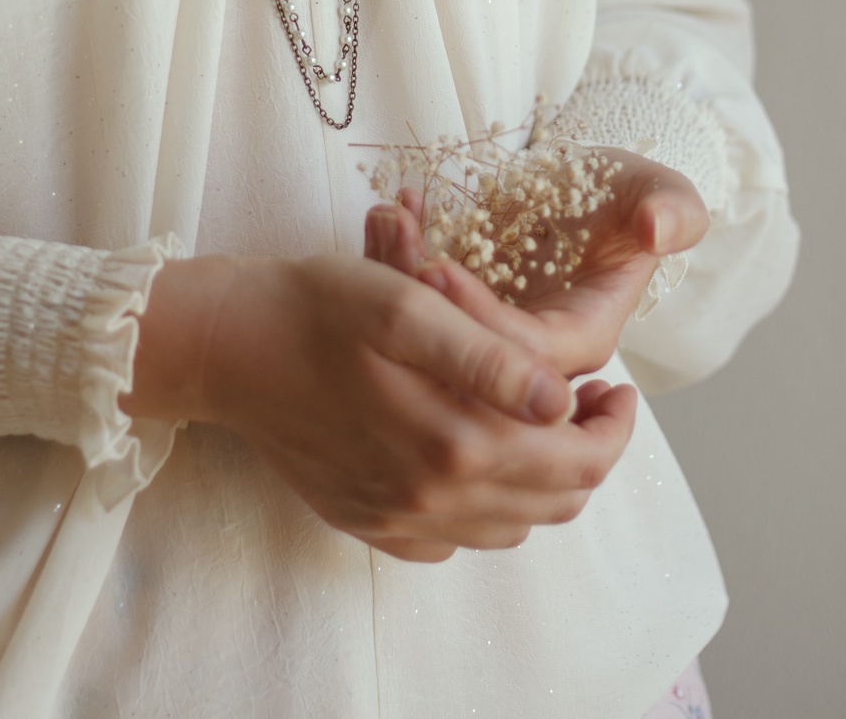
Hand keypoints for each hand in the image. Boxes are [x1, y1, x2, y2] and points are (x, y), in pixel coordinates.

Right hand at [122, 250, 636, 562]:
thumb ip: (490, 358)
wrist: (225, 347)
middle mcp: (431, 498)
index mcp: (453, 441)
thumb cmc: (315, 308)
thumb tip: (562, 400)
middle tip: (594, 401)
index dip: (614, 428)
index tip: (620, 388)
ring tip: (544, 423)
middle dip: (590, 454)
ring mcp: (398, 518)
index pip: (576, 461)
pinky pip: (453, 540)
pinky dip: (487, 507)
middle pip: (553, 501)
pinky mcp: (369, 521)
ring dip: (545, 480)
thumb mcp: (405, 305)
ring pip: (510, 526)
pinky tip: (477, 458)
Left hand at [365, 150, 708, 377]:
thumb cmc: (622, 192)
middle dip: (423, 304)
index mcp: (582, 339)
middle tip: (395, 240)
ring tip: (387, 217)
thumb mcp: (652, 190)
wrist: (581, 185)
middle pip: (468, 359)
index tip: (439, 269)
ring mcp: (488, 332)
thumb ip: (669, 208)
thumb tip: (658, 229)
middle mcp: (530, 352)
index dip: (480, 320)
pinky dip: (395, 262)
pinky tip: (392, 211)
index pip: (526, 356)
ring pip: (434, 337)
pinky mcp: (456, 312)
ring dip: (400, 278)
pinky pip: (416, 306)